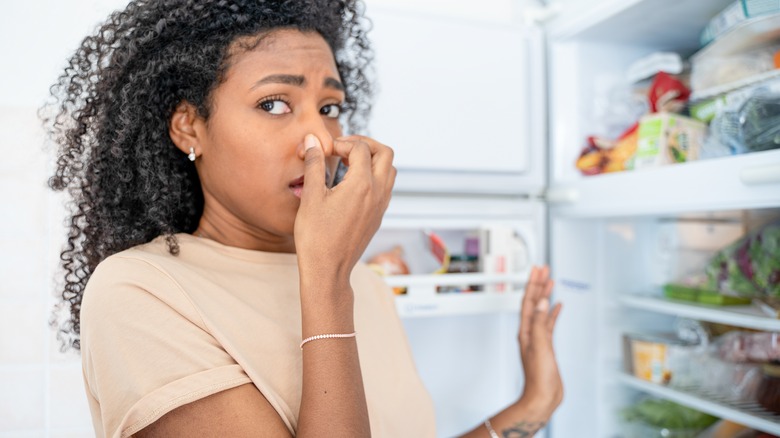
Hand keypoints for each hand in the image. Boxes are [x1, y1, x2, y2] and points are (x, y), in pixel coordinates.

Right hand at [294, 134, 395, 283]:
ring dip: (373, 160)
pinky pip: (385, 187)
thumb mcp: (311, 197)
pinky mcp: (378, 216)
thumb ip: (314, 164)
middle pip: (385, 153)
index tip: (326, 150)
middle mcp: (378, 193)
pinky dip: (374, 176)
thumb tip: (313, 141)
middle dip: (366, 144)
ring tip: (349, 163)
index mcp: (362, 185)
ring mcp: (381, 206)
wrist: (328, 271)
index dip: (342, 143)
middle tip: (345, 147)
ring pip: (389, 170)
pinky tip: (352, 183)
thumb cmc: (316, 238)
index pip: (361, 148)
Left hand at [518, 265, 562, 414]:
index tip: (538, 269)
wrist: (542, 397)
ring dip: (545, 295)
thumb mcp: (540, 347)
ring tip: (550, 281)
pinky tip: (558, 306)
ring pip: (542, 310)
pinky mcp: (547, 345)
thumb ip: (540, 323)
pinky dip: (554, 313)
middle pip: (534, 302)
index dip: (533, 284)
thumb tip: (542, 302)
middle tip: (544, 268)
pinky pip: (550, 323)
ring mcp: (538, 338)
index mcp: (526, 330)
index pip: (529, 301)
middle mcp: (530, 332)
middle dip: (538, 284)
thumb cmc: (539, 377)